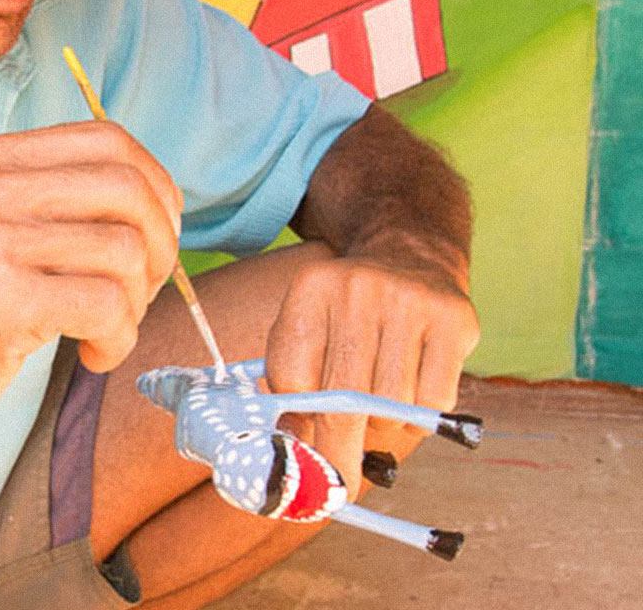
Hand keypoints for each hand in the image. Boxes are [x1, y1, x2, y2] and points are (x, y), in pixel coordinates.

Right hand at [0, 120, 181, 438]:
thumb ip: (49, 196)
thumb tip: (154, 200)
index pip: (108, 139)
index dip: (155, 184)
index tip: (158, 230)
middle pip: (128, 188)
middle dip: (161, 244)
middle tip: (144, 288)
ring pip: (124, 251)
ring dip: (137, 301)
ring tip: (109, 327)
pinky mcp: (0, 301)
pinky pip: (106, 306)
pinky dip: (119, 338)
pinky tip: (93, 353)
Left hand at [263, 234, 479, 497]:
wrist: (409, 256)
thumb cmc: (348, 312)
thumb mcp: (309, 328)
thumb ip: (290, 381)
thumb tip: (290, 446)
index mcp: (312, 287)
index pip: (293, 376)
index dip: (297, 423)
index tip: (301, 460)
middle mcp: (357, 288)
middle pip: (342, 398)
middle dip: (337, 453)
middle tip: (338, 487)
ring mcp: (408, 300)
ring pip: (391, 407)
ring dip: (384, 429)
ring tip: (380, 410)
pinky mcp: (453, 319)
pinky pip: (434, 401)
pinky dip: (421, 418)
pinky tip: (412, 392)